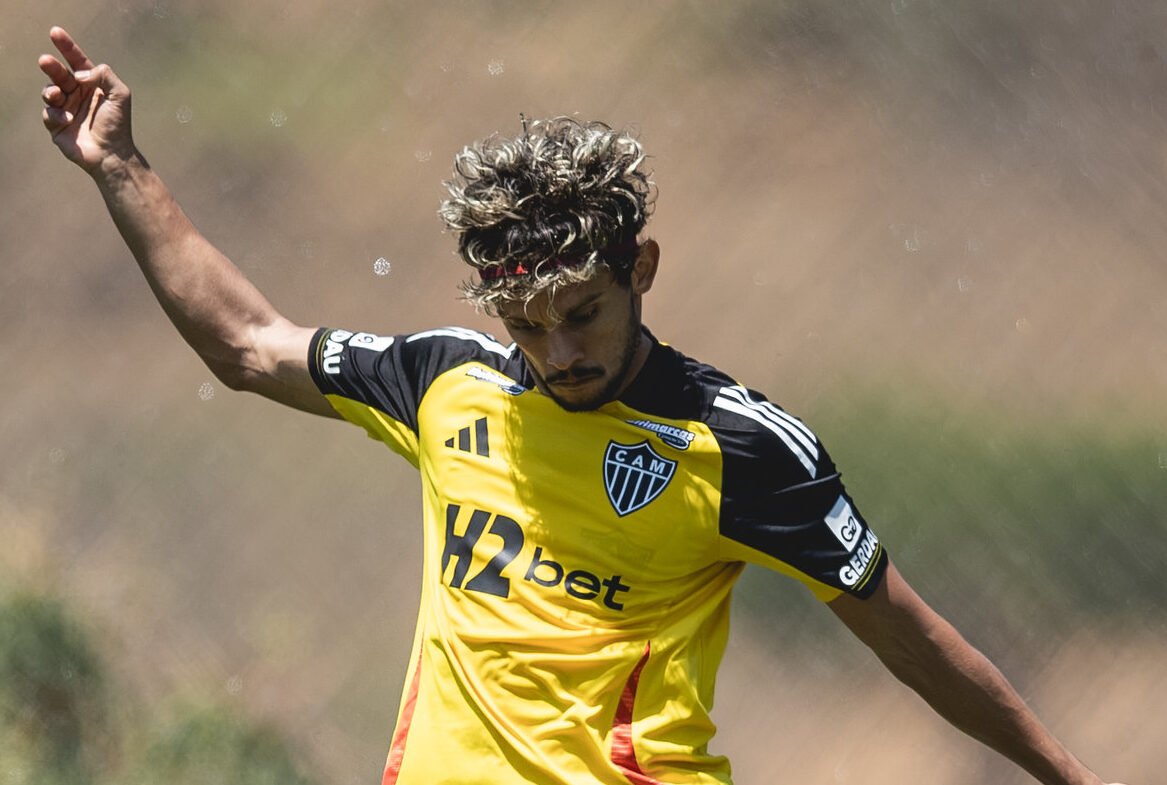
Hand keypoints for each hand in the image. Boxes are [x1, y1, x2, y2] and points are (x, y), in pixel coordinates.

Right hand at [39, 26, 136, 173]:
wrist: (112, 154)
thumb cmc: (119, 124)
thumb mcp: (120, 94)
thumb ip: (105, 75)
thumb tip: (80, 73)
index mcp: (92, 85)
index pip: (77, 61)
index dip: (66, 47)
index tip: (55, 32)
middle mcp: (77, 94)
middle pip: (59, 73)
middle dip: (51, 66)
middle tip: (45, 61)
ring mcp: (66, 108)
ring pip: (49, 91)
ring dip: (50, 90)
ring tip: (57, 95)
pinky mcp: (56, 125)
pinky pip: (48, 113)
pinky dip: (55, 114)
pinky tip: (66, 120)